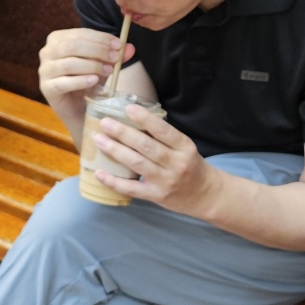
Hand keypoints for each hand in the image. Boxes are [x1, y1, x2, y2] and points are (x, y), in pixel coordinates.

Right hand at [37, 28, 134, 108]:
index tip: (119, 45)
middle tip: (115, 57)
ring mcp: (44, 71)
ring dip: (92, 65)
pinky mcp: (47, 88)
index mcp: (58, 39)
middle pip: (73, 46)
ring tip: (109, 70)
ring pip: (68, 63)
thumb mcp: (104, 64)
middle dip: (97, 50)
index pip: (80, 33)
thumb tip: (130, 47)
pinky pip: (63, 82)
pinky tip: (94, 81)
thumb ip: (115, 55)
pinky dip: (80, 80)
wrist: (79, 107)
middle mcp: (47, 52)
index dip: (101, 38)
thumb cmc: (88, 80)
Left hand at [91, 107, 219, 216]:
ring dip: (116, 151)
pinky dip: (114, 181)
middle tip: (105, 123)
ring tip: (99, 139)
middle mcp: (176, 164)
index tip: (128, 109)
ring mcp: (165, 181)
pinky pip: (132, 189)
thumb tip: (132, 121)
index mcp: (185, 147)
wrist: (205, 195)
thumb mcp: (184, 148)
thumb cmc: (191, 165)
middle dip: (123, 133)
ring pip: (137, 164)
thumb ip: (164, 137)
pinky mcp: (156, 196)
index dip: (145, 119)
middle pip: (146, 146)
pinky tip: (100, 173)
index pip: (164, 131)